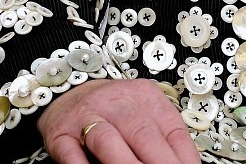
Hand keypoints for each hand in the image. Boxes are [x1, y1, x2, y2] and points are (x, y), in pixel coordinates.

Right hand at [37, 78, 199, 163]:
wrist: (70, 90)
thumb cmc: (112, 107)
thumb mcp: (142, 110)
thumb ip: (161, 134)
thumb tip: (184, 162)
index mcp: (144, 95)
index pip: (170, 126)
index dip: (182, 154)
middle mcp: (116, 102)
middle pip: (141, 131)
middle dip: (158, 161)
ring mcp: (87, 116)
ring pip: (107, 139)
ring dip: (124, 163)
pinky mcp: (61, 133)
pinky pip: (70, 152)